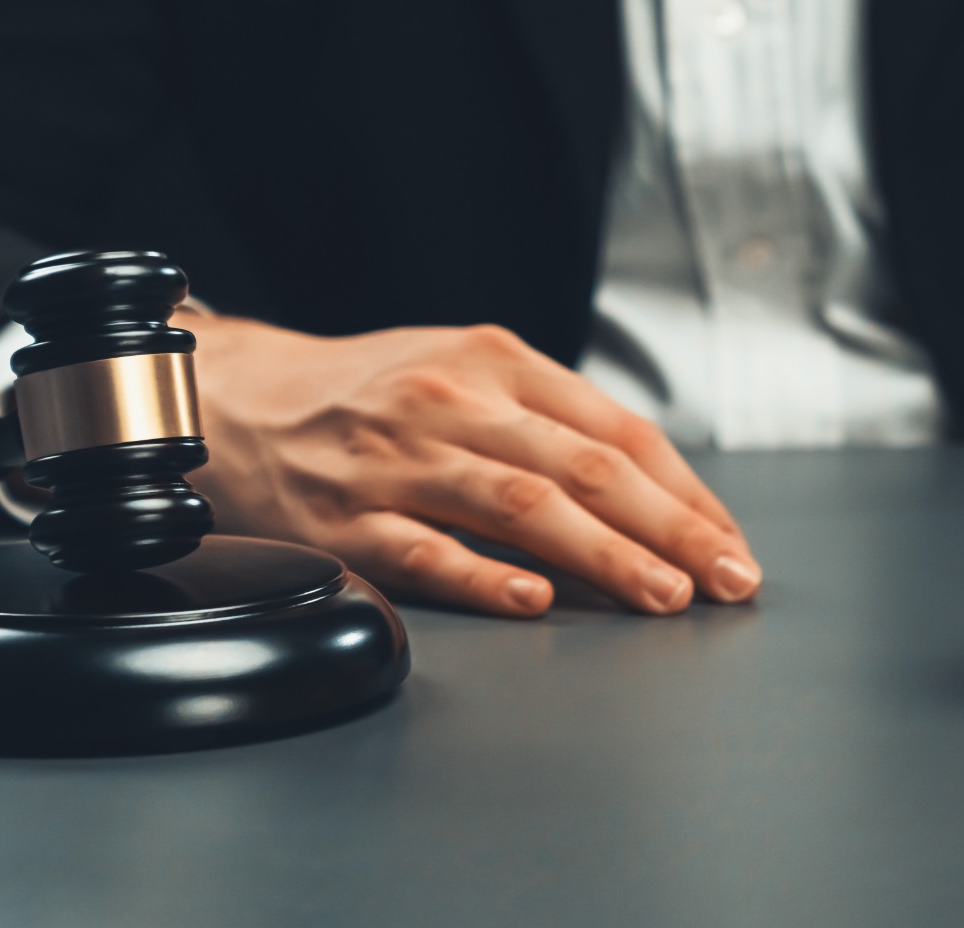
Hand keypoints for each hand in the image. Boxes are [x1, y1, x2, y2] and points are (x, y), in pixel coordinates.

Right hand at [184, 314, 761, 618]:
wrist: (234, 397)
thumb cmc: (368, 391)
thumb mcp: (463, 368)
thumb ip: (546, 419)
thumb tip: (652, 493)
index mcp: (495, 361)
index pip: (616, 429)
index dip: (684, 491)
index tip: (729, 541)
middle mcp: (452, 402)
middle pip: (584, 467)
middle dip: (670, 528)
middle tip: (726, 578)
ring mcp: (397, 462)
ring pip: (519, 507)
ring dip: (604, 557)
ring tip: (663, 596)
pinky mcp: (345, 520)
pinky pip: (424, 552)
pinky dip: (484, 579)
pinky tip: (535, 602)